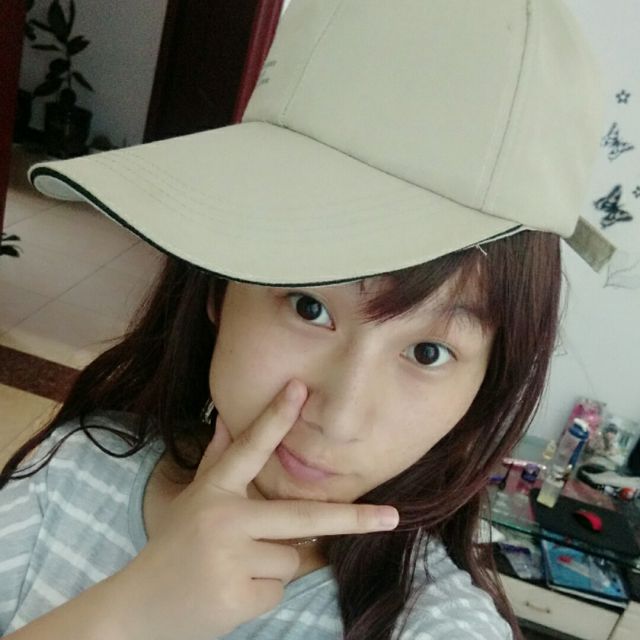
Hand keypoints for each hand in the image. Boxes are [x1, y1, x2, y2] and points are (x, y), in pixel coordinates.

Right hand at [106, 379, 398, 639]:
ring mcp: (229, 559)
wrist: (136, 609)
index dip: (275, 417)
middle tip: (392, 517)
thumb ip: (216, 460)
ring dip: (275, 565)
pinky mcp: (236, 597)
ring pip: (291, 559)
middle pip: (300, 517)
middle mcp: (222, 518)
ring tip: (236, 568)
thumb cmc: (175, 545)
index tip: (299, 388)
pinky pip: (279, 589)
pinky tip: (232, 590)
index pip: (249, 448)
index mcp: (214, 490)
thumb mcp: (194, 500)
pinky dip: (264, 592)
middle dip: (351, 518)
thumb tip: (226, 418)